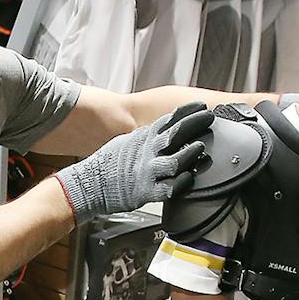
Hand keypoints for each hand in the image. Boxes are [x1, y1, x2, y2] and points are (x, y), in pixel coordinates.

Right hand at [56, 103, 212, 222]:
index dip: (187, 112)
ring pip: (175, 161)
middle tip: (209, 119)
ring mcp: (146, 172)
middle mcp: (146, 153)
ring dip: (190, 154)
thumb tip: (164, 130)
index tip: (202, 107)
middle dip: (195, 124)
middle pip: (176, 134)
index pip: (169, 120)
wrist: (89, 184)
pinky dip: (181, 183)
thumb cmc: (108, 165)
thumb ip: (147, 137)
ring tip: (201, 148)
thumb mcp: (127, 142)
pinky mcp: (146, 192)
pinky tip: (190, 178)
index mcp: (143, 139)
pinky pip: (168, 188)